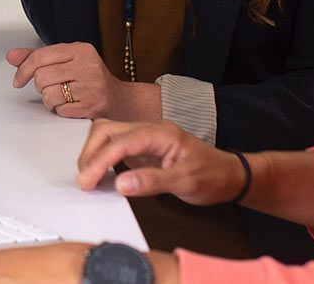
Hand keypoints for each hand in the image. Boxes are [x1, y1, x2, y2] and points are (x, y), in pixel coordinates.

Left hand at [6, 43, 159, 120]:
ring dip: (49, 100)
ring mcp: (91, 86)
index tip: (19, 79)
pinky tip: (70, 106)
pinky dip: (60, 110)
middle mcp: (87, 65)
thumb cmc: (89, 78)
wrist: (119, 100)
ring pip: (49, 95)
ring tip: (61, 97)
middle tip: (50, 88)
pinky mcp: (92, 106)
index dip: (23, 69)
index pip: (40, 56)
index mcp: (80, 49)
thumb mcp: (66, 60)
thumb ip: (38, 57)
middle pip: (41, 77)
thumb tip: (11, 56)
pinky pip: (60, 110)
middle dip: (40, 86)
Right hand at [77, 119, 245, 205]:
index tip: (87, 182)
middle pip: (106, 130)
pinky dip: (102, 157)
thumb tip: (120, 184)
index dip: (99, 161)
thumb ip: (152, 182)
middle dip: (90, 153)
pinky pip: (115, 145)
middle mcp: (149, 129)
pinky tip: (101, 173)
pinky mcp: (142, 146)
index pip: (120, 142)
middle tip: (84, 181)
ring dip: (93, 153)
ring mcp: (145, 136)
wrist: (228, 175)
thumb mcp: (186, 182)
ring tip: (89, 177)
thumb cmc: (212, 175)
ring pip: (107, 133)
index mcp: (160, 133)